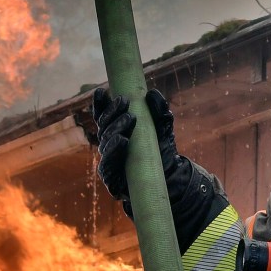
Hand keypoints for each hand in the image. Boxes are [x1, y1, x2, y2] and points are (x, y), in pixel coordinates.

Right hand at [91, 87, 191, 205]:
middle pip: (104, 127)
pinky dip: (114, 151)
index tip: (102, 91)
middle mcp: (109, 145)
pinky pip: (108, 165)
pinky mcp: (112, 179)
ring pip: (105, 144)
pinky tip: (122, 141)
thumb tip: (152, 94)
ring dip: (115, 129)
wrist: (171, 177)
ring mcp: (109, 162)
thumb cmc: (161, 150)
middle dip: (112, 113)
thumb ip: (159, 111)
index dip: (100, 104)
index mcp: (116, 131)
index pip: (103, 116)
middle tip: (124, 102)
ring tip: (129, 119)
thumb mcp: (163, 128)